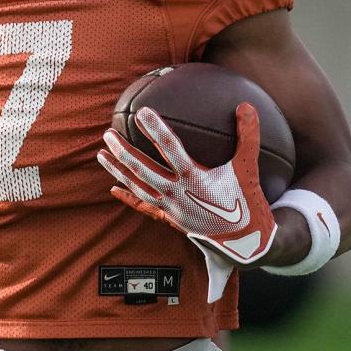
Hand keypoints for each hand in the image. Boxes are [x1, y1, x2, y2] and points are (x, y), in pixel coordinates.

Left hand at [97, 103, 276, 302]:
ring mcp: (171, 208)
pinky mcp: (171, 219)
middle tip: (107, 134)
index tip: (142, 113)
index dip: (155, 129)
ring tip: (101, 155)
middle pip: (143, 170)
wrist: (248, 244)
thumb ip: (248, 136)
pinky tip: (113, 189)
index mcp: (195, 180)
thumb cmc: (249, 203)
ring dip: (118, 171)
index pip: (170, 148)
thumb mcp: (249, 168)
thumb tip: (246, 105)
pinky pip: (145, 207)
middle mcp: (177, 194)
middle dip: (123, 152)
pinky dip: (128, 197)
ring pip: (138, 187)